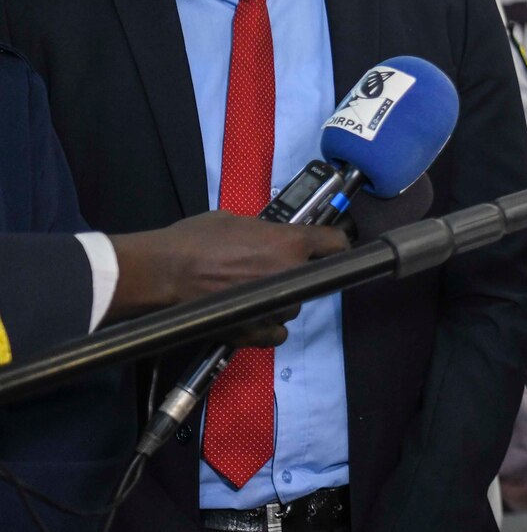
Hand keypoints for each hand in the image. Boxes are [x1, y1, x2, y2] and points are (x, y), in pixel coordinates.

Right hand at [107, 211, 347, 320]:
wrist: (163, 272)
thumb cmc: (194, 240)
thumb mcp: (236, 221)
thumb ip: (264, 232)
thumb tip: (269, 239)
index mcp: (290, 242)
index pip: (336, 243)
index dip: (333, 244)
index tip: (328, 247)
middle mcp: (291, 274)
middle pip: (312, 276)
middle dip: (298, 273)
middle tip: (272, 270)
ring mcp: (276, 306)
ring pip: (294, 305)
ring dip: (281, 300)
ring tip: (253, 294)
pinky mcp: (257, 332)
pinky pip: (278, 333)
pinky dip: (270, 327)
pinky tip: (255, 318)